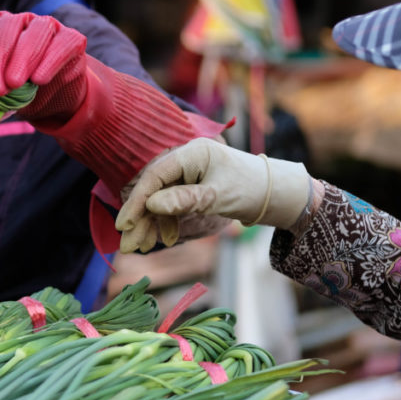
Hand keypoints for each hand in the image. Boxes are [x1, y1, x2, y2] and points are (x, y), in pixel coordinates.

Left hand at [0, 12, 88, 123]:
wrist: (53, 100)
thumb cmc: (17, 91)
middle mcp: (20, 21)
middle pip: (6, 29)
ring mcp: (47, 27)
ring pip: (35, 33)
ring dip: (22, 59)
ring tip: (14, 84)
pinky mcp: (71, 39)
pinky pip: (61, 44)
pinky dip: (49, 62)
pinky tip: (39, 79)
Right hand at [115, 138, 311, 251]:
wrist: (275, 194)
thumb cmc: (250, 189)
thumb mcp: (216, 197)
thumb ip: (183, 200)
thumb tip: (150, 206)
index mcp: (192, 153)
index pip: (155, 176)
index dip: (137, 201)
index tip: (125, 225)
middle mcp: (186, 160)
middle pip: (153, 190)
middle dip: (140, 218)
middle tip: (129, 245)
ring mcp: (187, 173)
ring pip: (160, 199)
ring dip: (150, 224)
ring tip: (142, 247)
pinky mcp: (191, 186)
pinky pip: (171, 204)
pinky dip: (166, 222)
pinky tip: (165, 238)